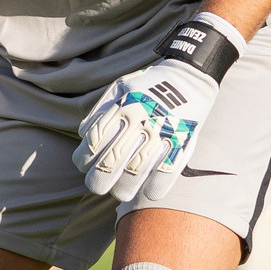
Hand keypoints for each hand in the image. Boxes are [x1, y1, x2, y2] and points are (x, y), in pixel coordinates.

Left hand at [72, 60, 218, 201]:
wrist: (188, 76)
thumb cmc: (147, 85)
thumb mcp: (119, 87)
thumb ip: (100, 109)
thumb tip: (82, 135)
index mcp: (122, 107)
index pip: (94, 141)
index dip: (83, 159)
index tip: (83, 166)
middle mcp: (140, 120)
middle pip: (111, 162)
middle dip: (98, 181)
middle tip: (95, 185)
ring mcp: (161, 132)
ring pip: (135, 172)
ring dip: (123, 189)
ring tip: (118, 193)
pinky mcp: (181, 141)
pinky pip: (166, 172)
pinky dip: (155, 188)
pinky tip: (147, 192)